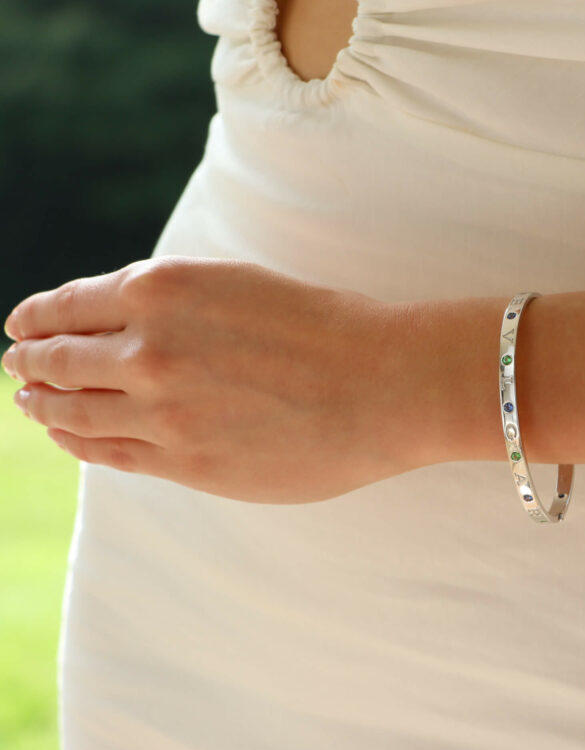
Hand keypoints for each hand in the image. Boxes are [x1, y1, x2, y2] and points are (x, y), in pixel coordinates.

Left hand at [1, 256, 426, 502]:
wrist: (384, 384)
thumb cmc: (329, 326)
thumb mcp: (242, 285)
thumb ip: (177, 304)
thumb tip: (130, 325)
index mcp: (165, 289)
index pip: (71, 304)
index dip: (38, 316)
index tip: (21, 324)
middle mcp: (149, 348)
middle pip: (61, 359)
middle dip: (32, 361)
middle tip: (17, 365)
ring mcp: (163, 411)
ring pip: (75, 410)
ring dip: (45, 405)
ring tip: (30, 403)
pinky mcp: (186, 463)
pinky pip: (110, 453)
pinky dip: (78, 442)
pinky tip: (68, 436)